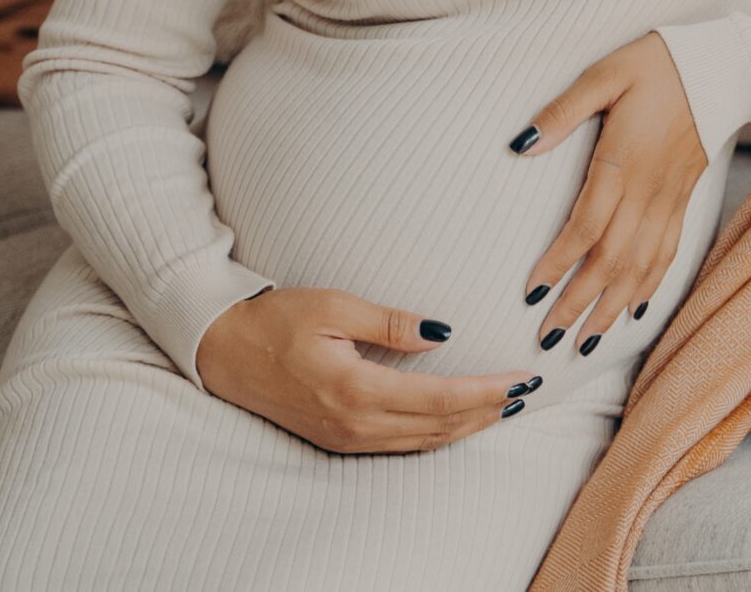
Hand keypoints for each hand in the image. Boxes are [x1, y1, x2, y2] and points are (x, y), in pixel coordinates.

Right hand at [196, 286, 541, 454]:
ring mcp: (347, 436)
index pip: (440, 398)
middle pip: (440, 426)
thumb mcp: (333, 305)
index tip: (521, 379)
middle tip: (528, 391)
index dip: (486, 392)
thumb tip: (443, 333)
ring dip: (469, 425)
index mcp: (356, 388)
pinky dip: (440, 433)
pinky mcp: (340, 438)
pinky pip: (403, 444)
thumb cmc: (276, 319)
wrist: (223, 352)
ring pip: (425, 441)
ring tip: (505, 406)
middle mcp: (355, 422)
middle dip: (489, 411)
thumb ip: (390, 322)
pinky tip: (460, 419)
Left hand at [507, 32, 706, 355]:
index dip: (559, 263)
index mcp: (622, 160)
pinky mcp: (685, 200)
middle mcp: (648, 189)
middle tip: (549, 339)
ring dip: (611, 308)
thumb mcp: (604, 74)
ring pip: (641, 266)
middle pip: (611, 259)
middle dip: (579, 304)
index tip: (533, 294)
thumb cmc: (657, 66)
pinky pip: (669, 252)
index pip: (586, 226)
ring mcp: (671, 199)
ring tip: (586, 343)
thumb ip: (563, 111)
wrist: (722, 67)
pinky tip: (633, 310)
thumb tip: (521, 144)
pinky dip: (650, 286)